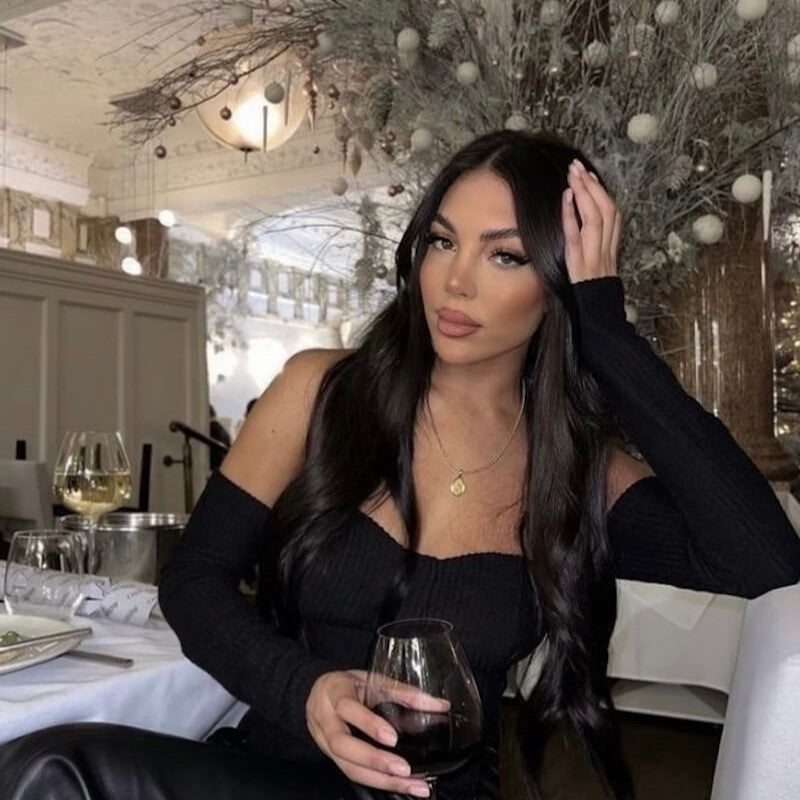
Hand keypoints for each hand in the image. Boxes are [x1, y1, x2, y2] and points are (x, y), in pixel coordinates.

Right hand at [306, 669, 439, 796]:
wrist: (316, 694)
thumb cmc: (347, 685)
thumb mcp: (371, 679)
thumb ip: (403, 691)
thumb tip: (439, 705)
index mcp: (335, 693)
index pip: (348, 708)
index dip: (368, 724)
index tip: (392, 737)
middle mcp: (326, 720)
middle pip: (343, 746)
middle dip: (374, 761)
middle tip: (403, 769)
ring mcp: (325, 743)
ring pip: (347, 767)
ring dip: (380, 780)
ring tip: (411, 785)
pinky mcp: (332, 759)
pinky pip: (352, 774)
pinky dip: (377, 782)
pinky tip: (398, 785)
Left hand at [562, 158, 621, 283]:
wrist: (600, 315)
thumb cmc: (595, 294)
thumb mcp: (598, 267)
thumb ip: (595, 247)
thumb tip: (582, 225)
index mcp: (612, 247)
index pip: (612, 213)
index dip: (602, 192)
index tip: (589, 174)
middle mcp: (606, 249)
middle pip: (607, 210)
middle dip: (592, 186)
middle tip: (577, 166)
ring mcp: (595, 256)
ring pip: (596, 218)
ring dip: (584, 193)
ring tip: (573, 175)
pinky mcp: (581, 265)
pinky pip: (577, 236)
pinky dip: (571, 215)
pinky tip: (566, 198)